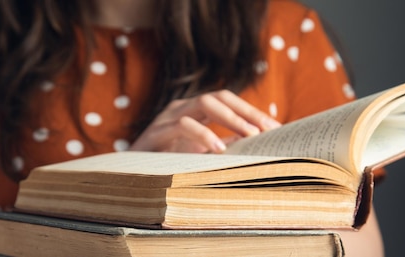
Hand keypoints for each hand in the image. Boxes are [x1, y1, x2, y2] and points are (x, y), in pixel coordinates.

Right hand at [129, 90, 281, 152]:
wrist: (127, 178)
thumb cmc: (165, 167)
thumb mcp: (200, 157)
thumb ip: (224, 149)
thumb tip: (259, 150)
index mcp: (193, 111)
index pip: (227, 100)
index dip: (252, 111)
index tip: (277, 128)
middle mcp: (181, 107)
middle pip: (219, 96)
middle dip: (246, 111)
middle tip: (268, 130)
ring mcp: (167, 117)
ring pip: (203, 102)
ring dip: (231, 118)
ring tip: (251, 137)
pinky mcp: (155, 132)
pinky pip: (183, 125)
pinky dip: (204, 135)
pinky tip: (218, 150)